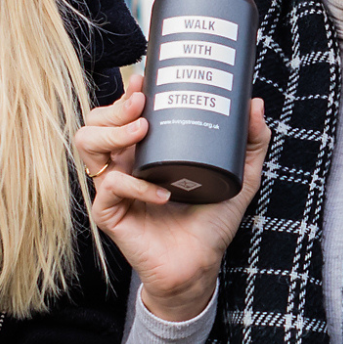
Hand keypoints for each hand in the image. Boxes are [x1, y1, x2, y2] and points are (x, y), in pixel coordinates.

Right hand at [77, 85, 270, 322]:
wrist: (200, 264)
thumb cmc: (211, 221)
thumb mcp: (239, 177)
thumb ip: (251, 142)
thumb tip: (255, 104)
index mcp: (144, 151)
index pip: (120, 113)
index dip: (125, 93)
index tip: (144, 79)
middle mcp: (123, 164)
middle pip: (95, 121)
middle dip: (114, 107)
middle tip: (142, 105)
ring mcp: (113, 188)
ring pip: (87, 144)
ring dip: (111, 133)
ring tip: (142, 133)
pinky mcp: (110, 214)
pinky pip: (110, 187)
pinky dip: (135, 186)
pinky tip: (161, 193)